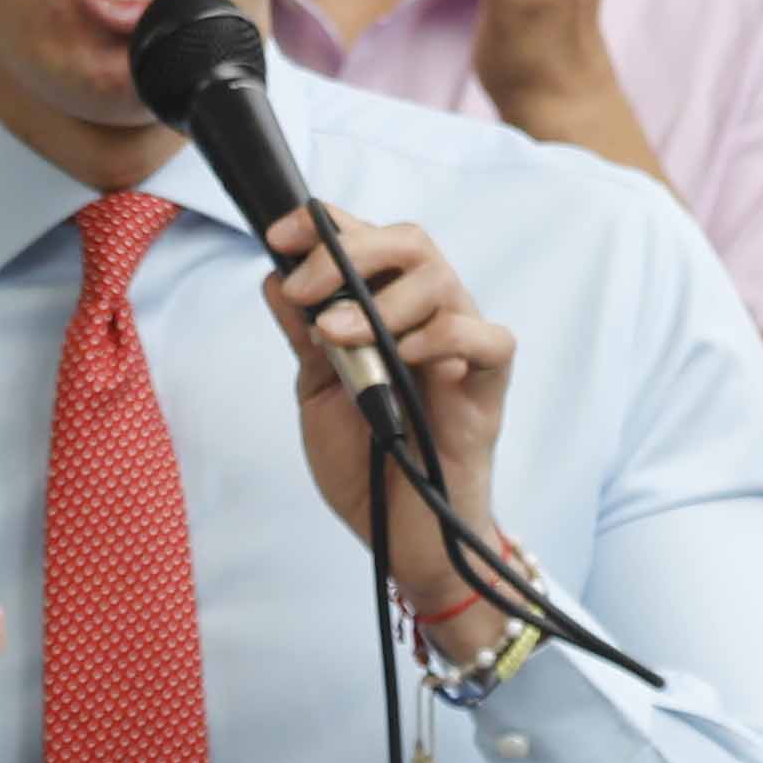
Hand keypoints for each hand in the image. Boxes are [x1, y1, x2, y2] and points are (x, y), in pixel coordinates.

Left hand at [266, 207, 521, 601]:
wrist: (399, 537)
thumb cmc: (366, 463)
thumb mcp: (318, 393)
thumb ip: (305, 337)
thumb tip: (274, 278)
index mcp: (388, 310)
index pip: (369, 240)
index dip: (325, 226)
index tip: (279, 236)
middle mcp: (428, 317)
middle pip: (410, 243)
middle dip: (351, 251)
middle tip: (307, 289)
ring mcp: (461, 349)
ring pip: (441, 280)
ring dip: (381, 300)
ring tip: (338, 336)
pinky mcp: (487, 387)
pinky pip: (486, 338)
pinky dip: (443, 335)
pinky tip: (405, 357)